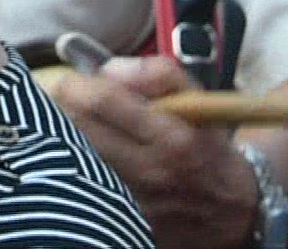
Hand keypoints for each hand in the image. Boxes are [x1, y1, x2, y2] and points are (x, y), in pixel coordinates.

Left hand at [43, 56, 256, 248]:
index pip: (102, 100)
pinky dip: (71, 165)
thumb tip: (110, 68)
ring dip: (62, 135)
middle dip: (62, 107)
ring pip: (71, 157)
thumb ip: (157, 74)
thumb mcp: (196, 100)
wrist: (226, 208)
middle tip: (63, 100)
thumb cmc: (204, 146)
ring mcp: (134, 199)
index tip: (71, 81)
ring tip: (70, 125)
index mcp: (172, 136)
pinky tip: (76, 154)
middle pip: (77, 128)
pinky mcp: (122, 218)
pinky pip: (81, 184)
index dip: (76, 84)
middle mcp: (151, 170)